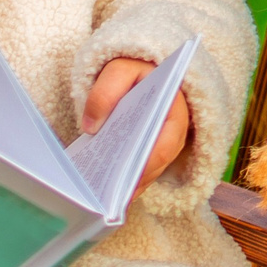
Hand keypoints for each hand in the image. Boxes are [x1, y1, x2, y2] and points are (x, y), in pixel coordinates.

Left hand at [83, 56, 193, 187]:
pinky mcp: (154, 149)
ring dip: (130, 184)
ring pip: (151, 170)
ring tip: (104, 197)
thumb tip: (91, 126)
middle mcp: (176, 129)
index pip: (165, 142)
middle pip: (157, 161)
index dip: (148, 163)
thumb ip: (104, 92)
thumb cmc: (132, 69)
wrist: (138, 69)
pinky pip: (143, 169)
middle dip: (136, 178)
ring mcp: (166, 141)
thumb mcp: (119, 70)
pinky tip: (106, 189)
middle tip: (110, 195)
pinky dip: (126, 180)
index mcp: (174, 106)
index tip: (127, 178)